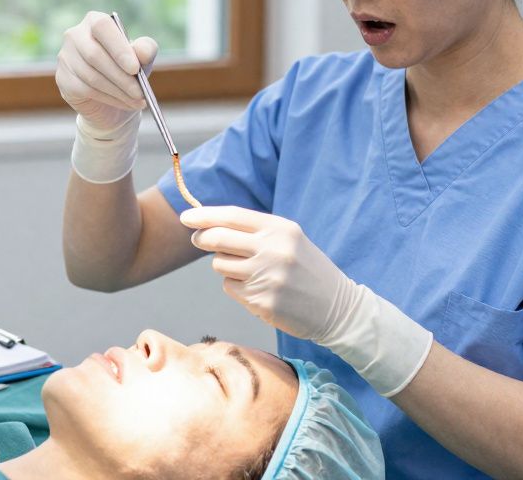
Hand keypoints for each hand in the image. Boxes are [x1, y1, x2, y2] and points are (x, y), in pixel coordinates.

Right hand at [56, 11, 157, 131]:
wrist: (110, 98)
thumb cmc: (126, 70)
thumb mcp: (141, 58)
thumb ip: (146, 49)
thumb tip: (142, 52)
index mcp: (94, 21)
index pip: (102, 27)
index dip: (118, 48)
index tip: (135, 69)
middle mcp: (75, 35)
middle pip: (95, 55)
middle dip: (121, 76)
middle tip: (140, 92)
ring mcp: (65, 57)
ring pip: (91, 76)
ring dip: (117, 91)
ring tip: (137, 99)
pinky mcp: (62, 79)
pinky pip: (85, 90)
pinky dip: (109, 98)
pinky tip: (124, 103)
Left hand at [183, 205, 432, 395]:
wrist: (337, 307)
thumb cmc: (307, 269)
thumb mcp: (289, 239)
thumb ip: (254, 231)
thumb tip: (209, 226)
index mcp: (280, 229)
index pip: (232, 216)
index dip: (204, 216)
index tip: (186, 217)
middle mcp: (272, 250)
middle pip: (218, 239)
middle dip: (202, 238)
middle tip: (197, 239)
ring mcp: (267, 276)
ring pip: (220, 265)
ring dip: (225, 267)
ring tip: (249, 271)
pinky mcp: (261, 301)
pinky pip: (230, 288)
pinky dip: (237, 288)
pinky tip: (259, 290)